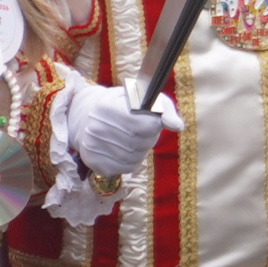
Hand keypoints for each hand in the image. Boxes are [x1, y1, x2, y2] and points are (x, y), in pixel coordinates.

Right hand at [65, 78, 182, 182]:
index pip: (145, 126)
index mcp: (107, 106)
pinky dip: (130, 161)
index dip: (154, 125)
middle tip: (141, 131)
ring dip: (140, 151)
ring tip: (131, 139)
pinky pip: (125, 168)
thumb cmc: (124, 105)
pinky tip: (123, 149)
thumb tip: (178, 126)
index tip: (152, 120)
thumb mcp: (144, 98)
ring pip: (133, 159)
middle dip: (148, 139)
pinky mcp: (94, 162)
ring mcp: (92, 146)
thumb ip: (164, 109)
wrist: (88, 117)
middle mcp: (96, 127)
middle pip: (140, 144)